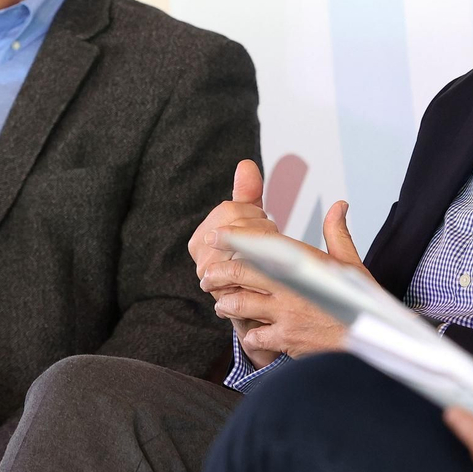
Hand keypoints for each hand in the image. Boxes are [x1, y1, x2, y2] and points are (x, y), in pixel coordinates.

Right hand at [187, 159, 273, 345]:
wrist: (258, 306)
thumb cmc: (254, 259)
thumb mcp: (251, 222)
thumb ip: (247, 193)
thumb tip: (246, 165)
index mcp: (201, 239)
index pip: (230, 210)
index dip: (254, 215)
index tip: (262, 225)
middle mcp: (202, 261)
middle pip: (239, 229)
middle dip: (262, 233)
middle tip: (269, 244)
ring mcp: (214, 282)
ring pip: (247, 250)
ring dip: (267, 253)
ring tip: (270, 259)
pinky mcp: (231, 301)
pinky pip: (254, 276)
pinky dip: (267, 273)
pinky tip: (271, 275)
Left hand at [201, 200, 369, 363]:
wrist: (370, 336)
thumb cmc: (360, 300)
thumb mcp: (351, 262)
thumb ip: (337, 232)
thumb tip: (339, 205)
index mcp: (303, 262)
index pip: (258, 244)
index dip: (232, 239)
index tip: (216, 237)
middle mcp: (290, 285)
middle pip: (239, 272)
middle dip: (216, 274)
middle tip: (207, 276)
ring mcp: (285, 313)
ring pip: (240, 304)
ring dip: (226, 304)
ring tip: (222, 303)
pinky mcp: (286, 338)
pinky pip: (255, 336)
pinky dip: (249, 335)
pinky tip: (250, 332)